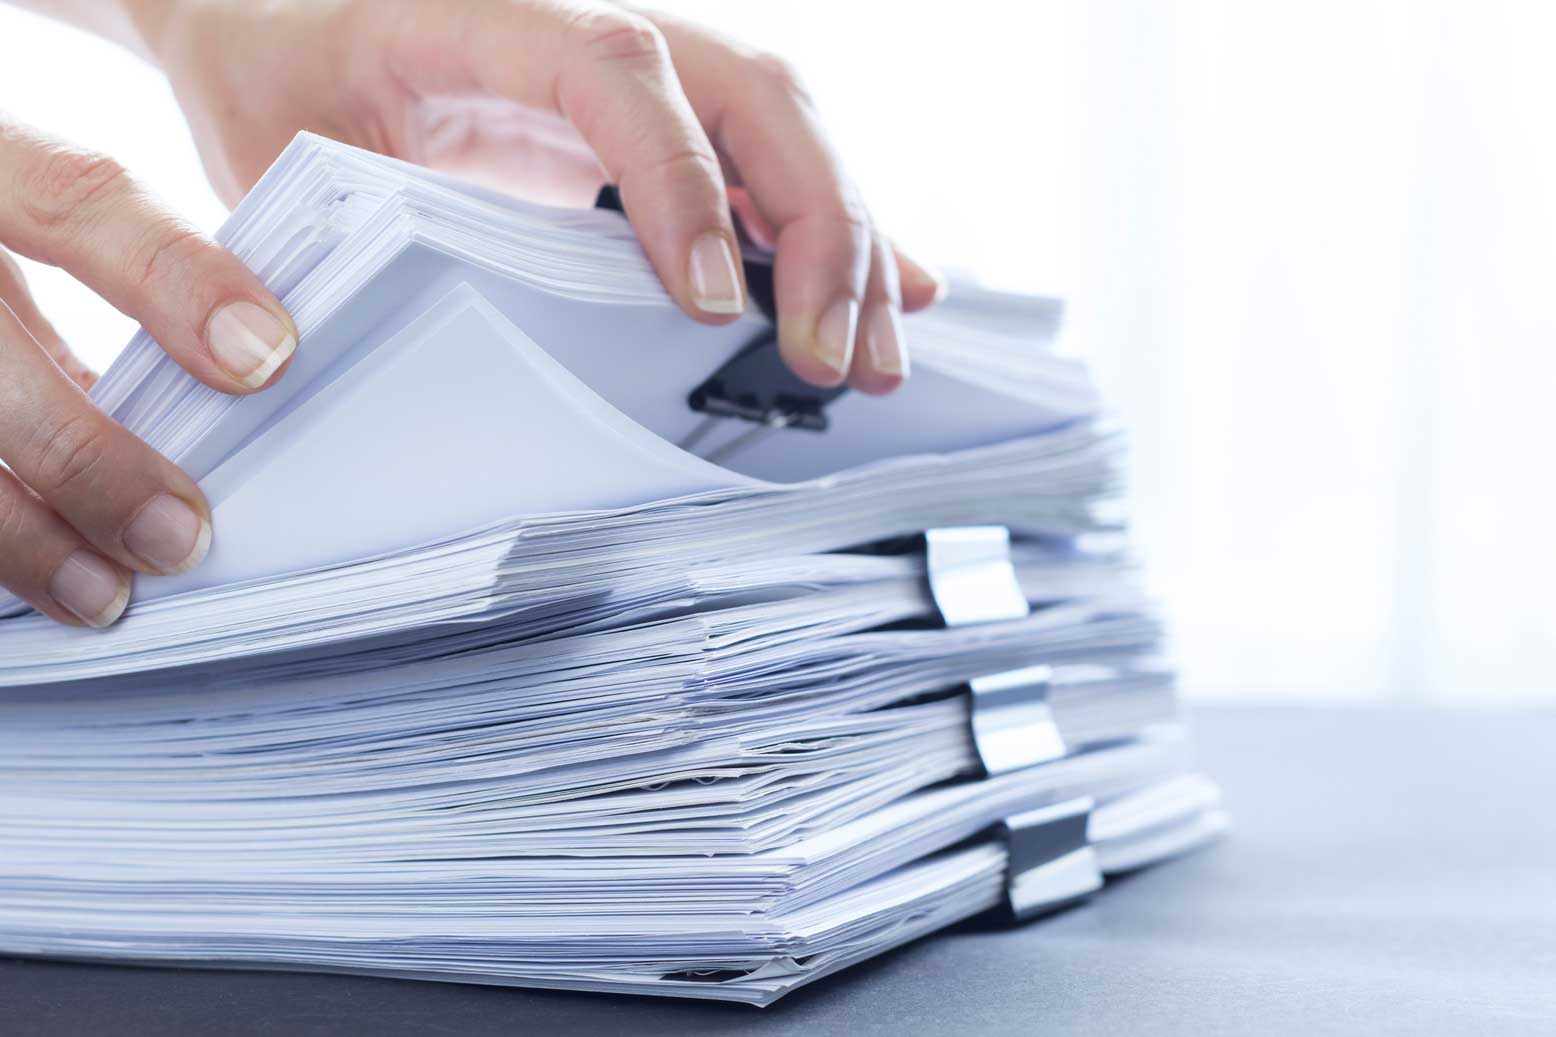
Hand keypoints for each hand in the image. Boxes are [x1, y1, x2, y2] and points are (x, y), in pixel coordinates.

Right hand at [0, 116, 297, 626]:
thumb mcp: (21, 202)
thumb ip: (114, 266)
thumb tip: (244, 376)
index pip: (78, 195)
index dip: (174, 278)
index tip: (266, 357)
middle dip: (86, 459)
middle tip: (178, 537)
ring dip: (19, 535)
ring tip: (105, 597)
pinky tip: (33, 587)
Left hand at [139, 0, 943, 392]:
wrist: (284, 26)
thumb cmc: (279, 87)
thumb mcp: (277, 155)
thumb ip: (322, 230)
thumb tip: (331, 354)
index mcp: (493, 19)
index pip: (618, 72)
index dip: (681, 180)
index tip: (708, 303)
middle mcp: (595, 33)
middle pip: (752, 93)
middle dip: (813, 228)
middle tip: (828, 359)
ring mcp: (647, 76)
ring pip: (788, 129)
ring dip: (849, 244)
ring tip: (875, 358)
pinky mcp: (667, 126)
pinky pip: (774, 165)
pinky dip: (838, 234)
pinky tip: (897, 293)